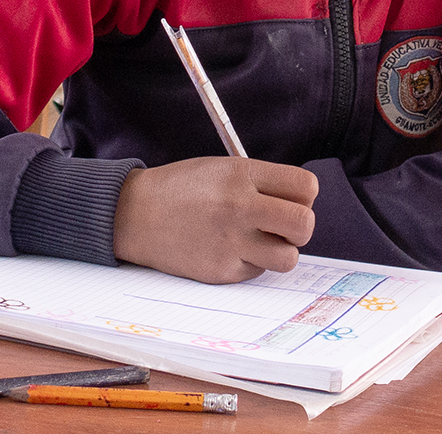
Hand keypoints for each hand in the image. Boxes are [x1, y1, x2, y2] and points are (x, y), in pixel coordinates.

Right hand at [112, 158, 317, 282]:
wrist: (135, 214)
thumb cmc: (182, 188)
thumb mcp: (223, 168)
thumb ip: (262, 183)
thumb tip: (302, 206)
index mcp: (242, 174)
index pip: (306, 188)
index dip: (304, 197)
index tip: (290, 201)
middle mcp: (239, 206)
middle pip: (304, 225)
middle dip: (300, 228)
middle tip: (282, 226)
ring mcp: (230, 241)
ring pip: (288, 258)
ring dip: (280, 251)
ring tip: (258, 241)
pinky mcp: (221, 271)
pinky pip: (257, 272)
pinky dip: (250, 263)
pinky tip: (228, 249)